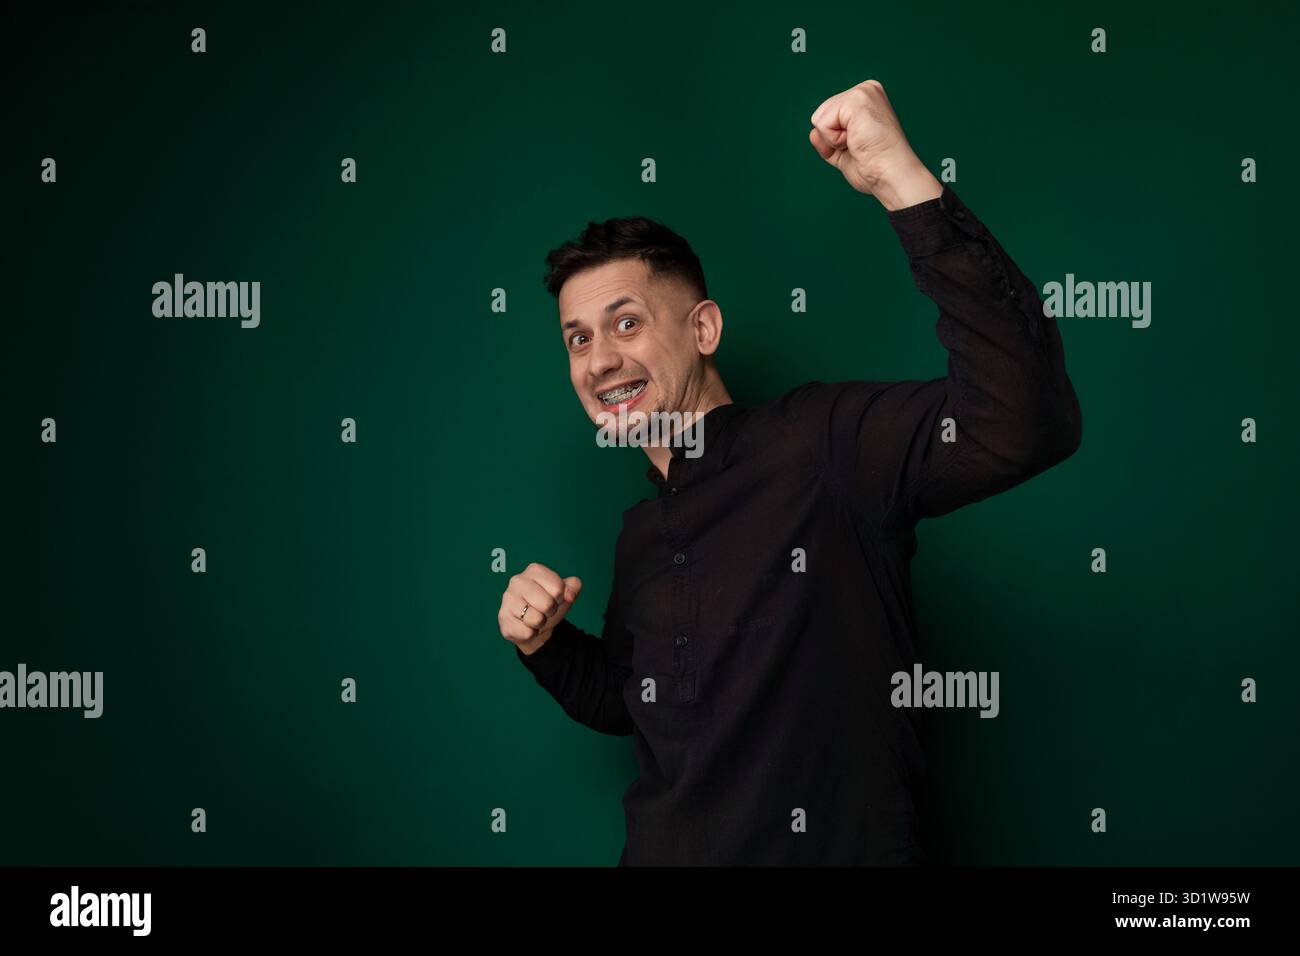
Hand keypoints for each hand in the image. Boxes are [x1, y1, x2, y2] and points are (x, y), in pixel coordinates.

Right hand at [498, 562, 582, 655]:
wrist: (535, 626)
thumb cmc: (549, 604)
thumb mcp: (566, 593)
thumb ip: (574, 587)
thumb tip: (570, 596)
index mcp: (535, 570)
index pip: (558, 588)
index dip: (560, 598)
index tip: (554, 598)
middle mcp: (517, 581)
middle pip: (548, 604)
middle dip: (550, 611)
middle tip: (544, 610)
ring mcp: (508, 599)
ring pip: (536, 619)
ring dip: (540, 623)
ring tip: (534, 617)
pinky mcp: (503, 617)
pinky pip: (527, 632)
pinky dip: (531, 634)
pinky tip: (525, 625)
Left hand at [809, 79, 941, 210]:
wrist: (889, 175)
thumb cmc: (874, 167)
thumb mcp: (844, 151)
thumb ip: (827, 140)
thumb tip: (813, 133)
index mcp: (865, 100)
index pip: (828, 116)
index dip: (834, 139)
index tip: (858, 146)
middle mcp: (865, 90)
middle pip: (820, 114)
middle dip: (832, 138)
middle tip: (858, 146)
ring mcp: (862, 92)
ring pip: (819, 118)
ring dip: (833, 139)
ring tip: (858, 143)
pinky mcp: (856, 99)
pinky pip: (822, 123)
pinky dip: (834, 140)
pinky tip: (856, 141)